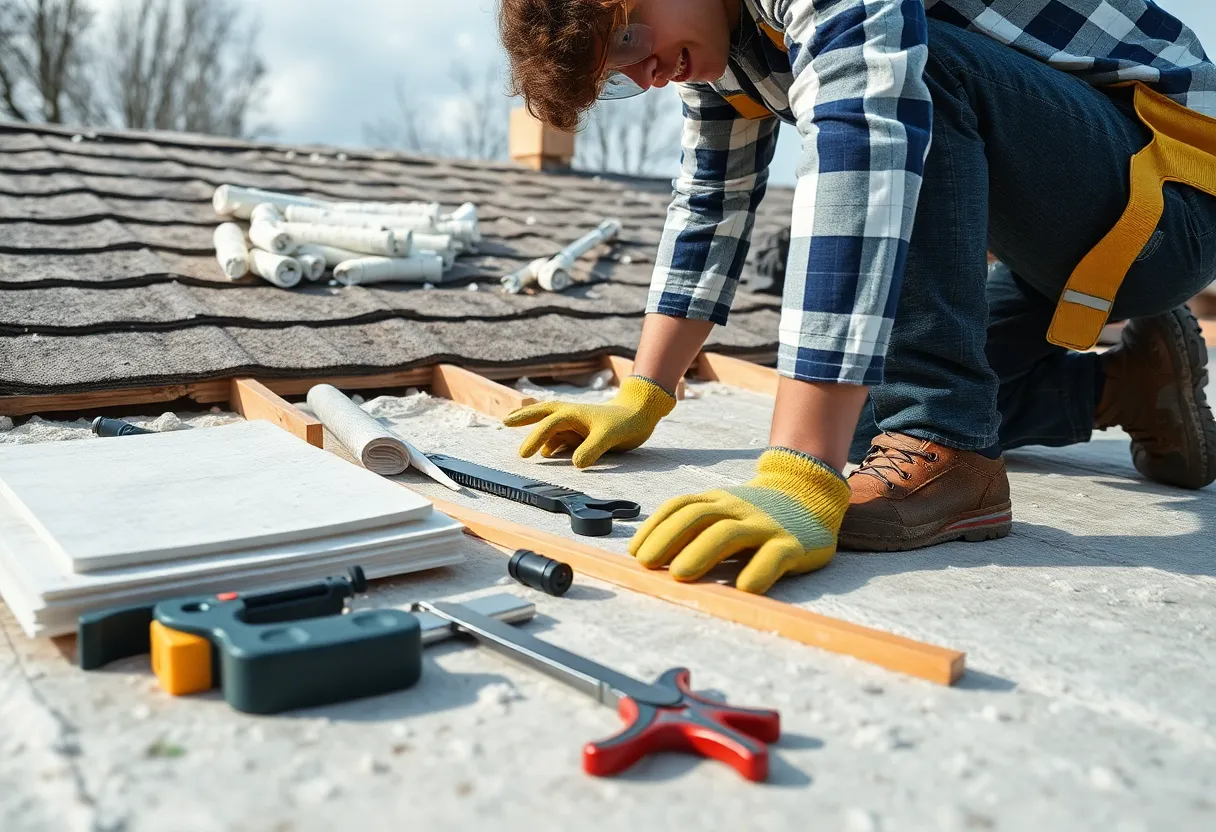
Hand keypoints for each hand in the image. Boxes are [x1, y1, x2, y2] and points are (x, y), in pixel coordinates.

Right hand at [502, 375, 675, 468]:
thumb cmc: (625, 422)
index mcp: (572, 413)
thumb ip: (591, 449)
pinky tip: (546, 451)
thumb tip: (575, 464)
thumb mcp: (609, 436)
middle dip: (523, 417)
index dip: (534, 439)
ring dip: (537, 432)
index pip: (548, 425)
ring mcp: (576, 424)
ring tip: (521, 438)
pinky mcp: (582, 431)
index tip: (524, 455)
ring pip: (550, 427)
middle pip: (541, 414)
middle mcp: (570, 416)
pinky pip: (562, 437)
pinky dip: (552, 442)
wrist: (641, 413)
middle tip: (505, 420)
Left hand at [629, 448, 851, 593]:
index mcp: (718, 501)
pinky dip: (758, 571)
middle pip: (697, 517)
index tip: (635, 552)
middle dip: (669, 539)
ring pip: (729, 534)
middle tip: (647, 565)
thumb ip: (696, 526)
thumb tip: (649, 556)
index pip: (681, 507)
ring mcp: (766, 525)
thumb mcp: (723, 510)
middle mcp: (738, 508)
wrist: (810, 492)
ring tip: (680, 575)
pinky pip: (774, 556)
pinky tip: (744, 588)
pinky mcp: (794, 544)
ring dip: (701, 553)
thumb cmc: (755, 511)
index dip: (654, 528)